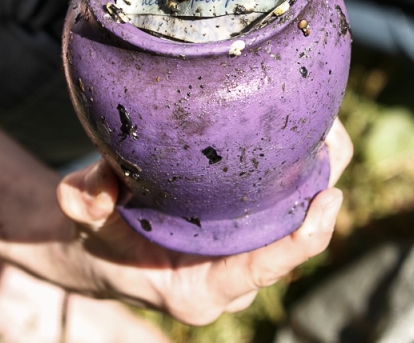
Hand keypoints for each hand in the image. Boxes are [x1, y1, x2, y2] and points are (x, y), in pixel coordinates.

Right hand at [55, 118, 351, 325]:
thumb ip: (83, 202)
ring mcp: (245, 254)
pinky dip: (303, 167)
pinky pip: (290, 201)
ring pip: (300, 217)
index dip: (299, 243)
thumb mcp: (81, 219)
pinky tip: (307, 125)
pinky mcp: (250, 229)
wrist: (104, 249)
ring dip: (320, 174)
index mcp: (200, 289)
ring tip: (328, 125)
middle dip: (321, 192)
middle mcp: (233, 276)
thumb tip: (100, 191)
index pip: (260, 269)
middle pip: (297, 240)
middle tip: (332, 139)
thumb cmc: (98, 236)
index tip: (329, 203)